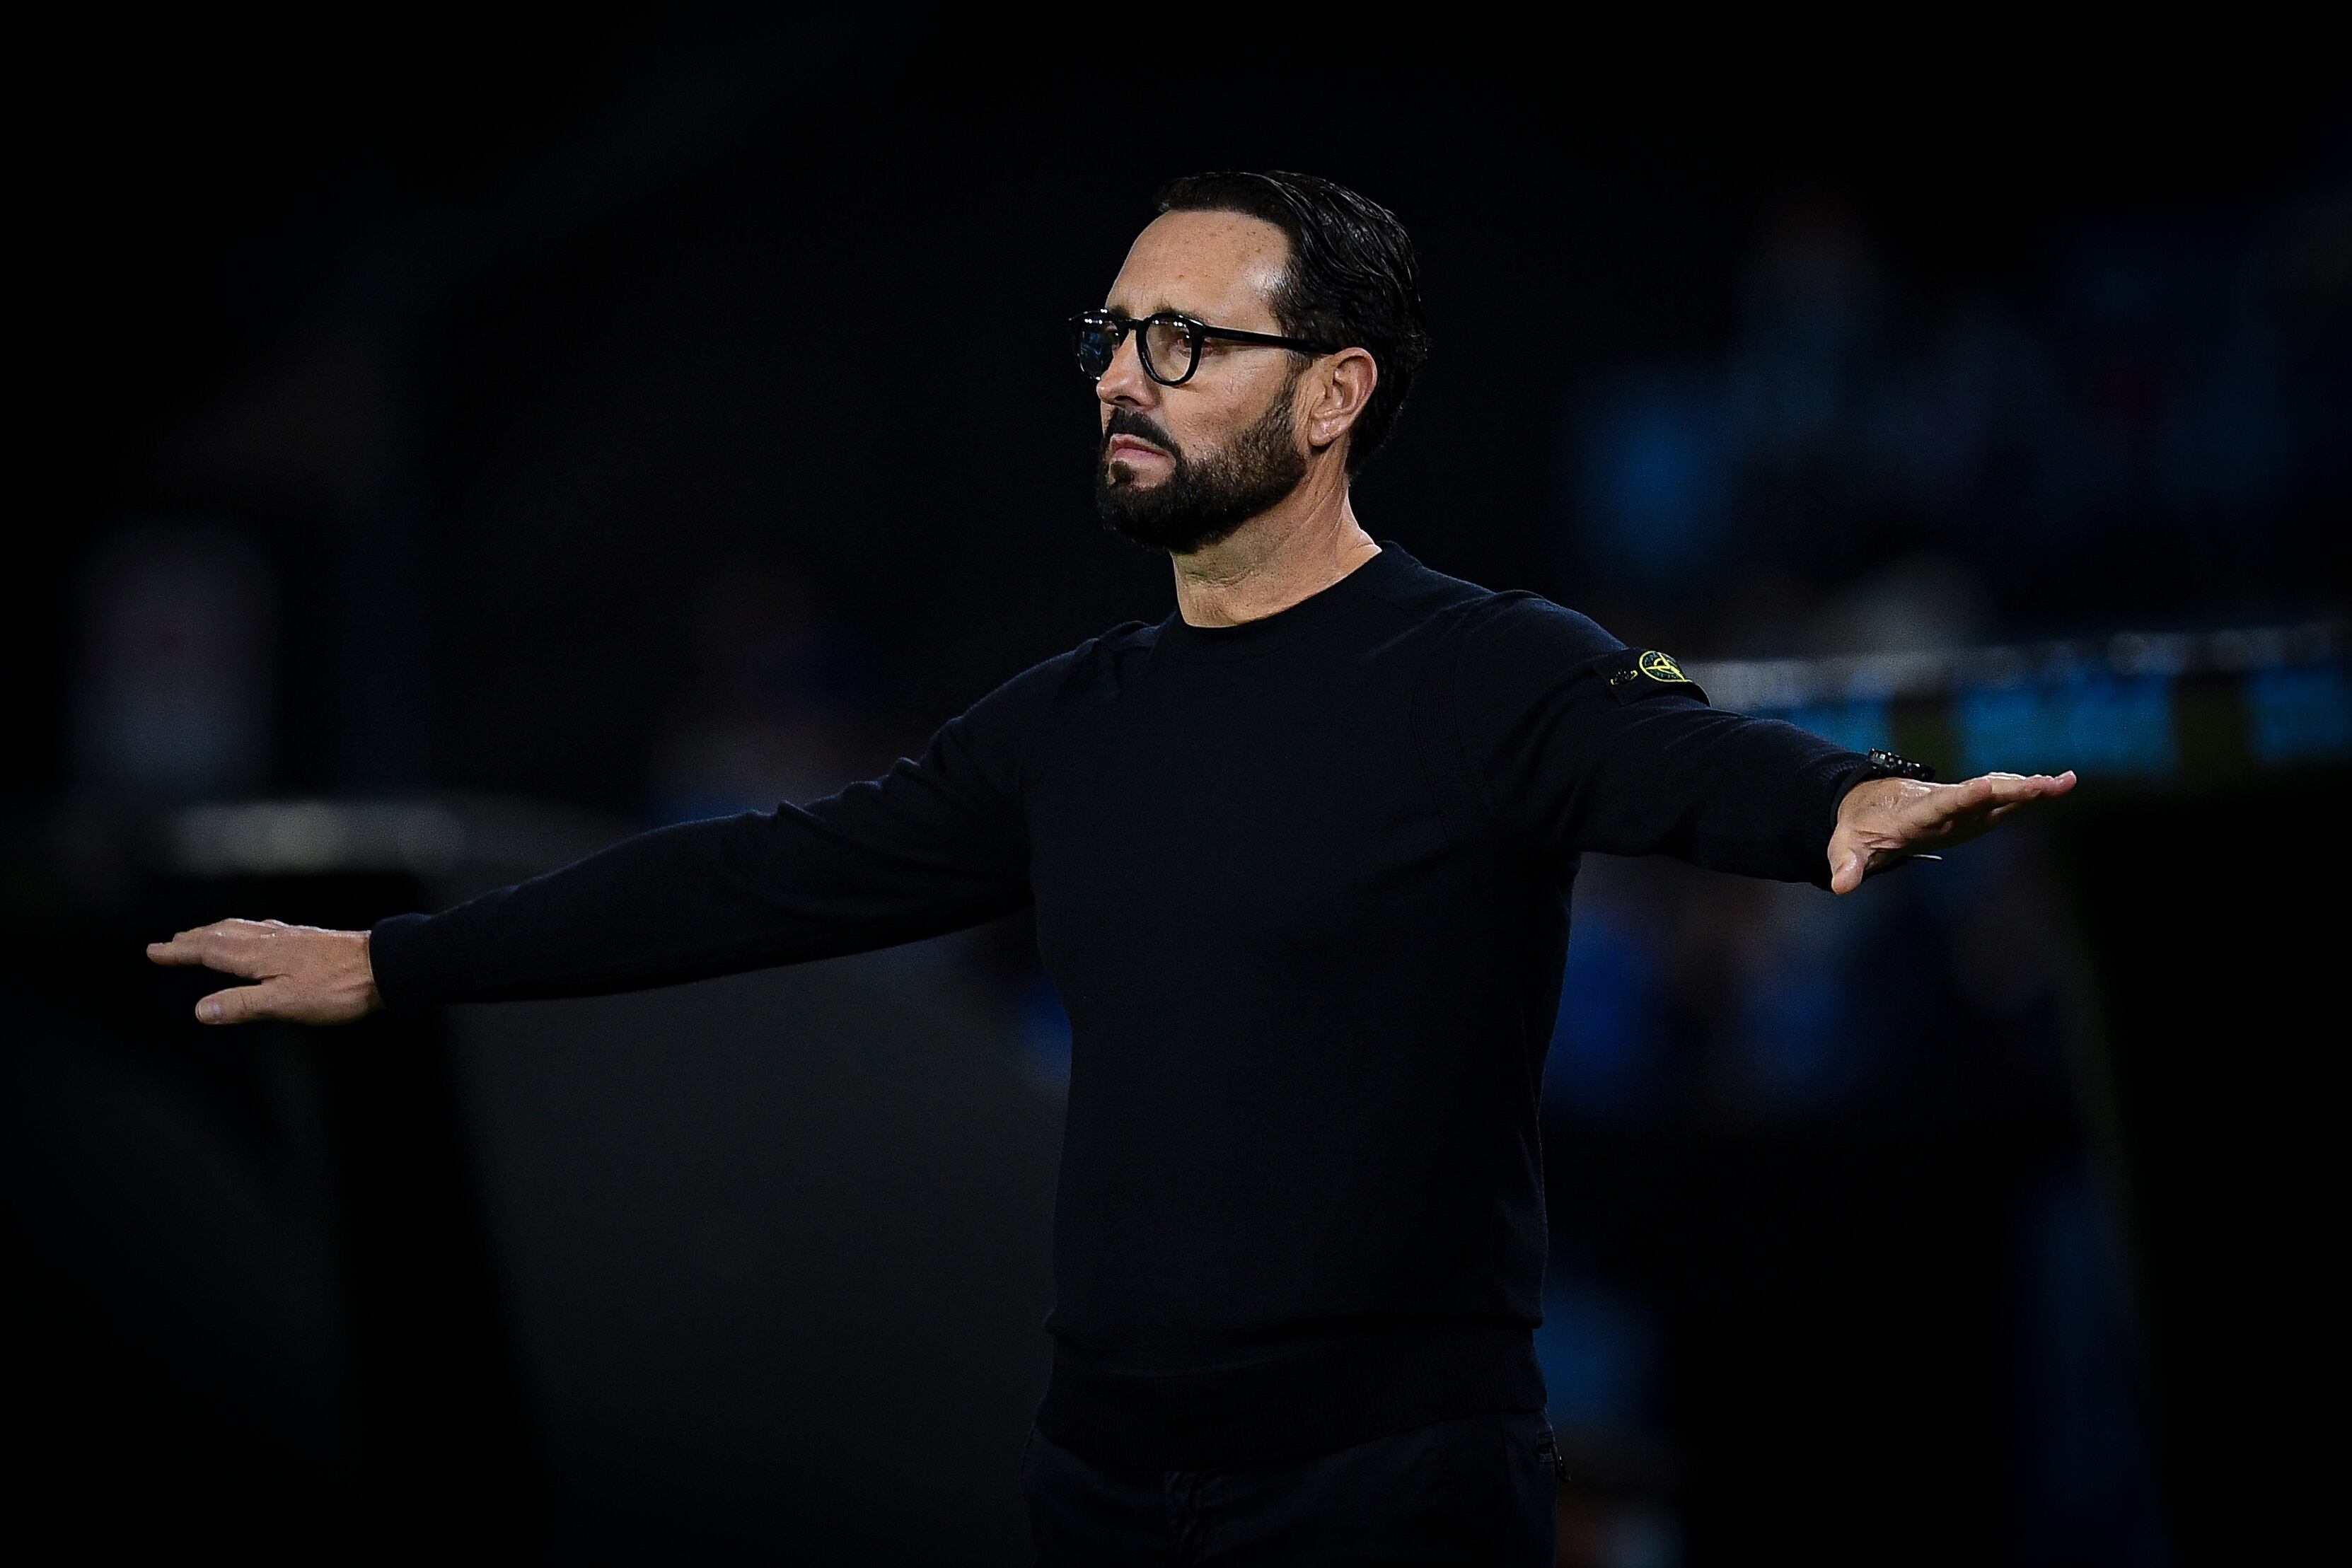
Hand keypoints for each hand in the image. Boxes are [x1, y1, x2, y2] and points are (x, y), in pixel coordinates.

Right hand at [146, 919, 381, 1024]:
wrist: (384, 966)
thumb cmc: (337, 988)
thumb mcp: (285, 1003)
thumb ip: (243, 1005)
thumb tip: (200, 1010)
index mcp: (259, 955)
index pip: (209, 951)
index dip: (180, 952)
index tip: (154, 951)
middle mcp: (270, 940)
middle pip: (222, 935)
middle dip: (193, 939)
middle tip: (169, 943)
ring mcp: (291, 936)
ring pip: (243, 929)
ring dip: (217, 932)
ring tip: (202, 935)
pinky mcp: (309, 938)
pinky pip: (265, 929)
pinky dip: (246, 930)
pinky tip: (256, 933)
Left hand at [1828, 770, 2076, 894]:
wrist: (1872, 805)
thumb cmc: (1860, 828)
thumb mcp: (1846, 847)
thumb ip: (1846, 864)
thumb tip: (1840, 886)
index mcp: (1916, 814)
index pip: (1942, 804)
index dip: (1963, 797)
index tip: (1985, 787)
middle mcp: (1944, 805)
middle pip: (1981, 795)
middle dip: (2011, 790)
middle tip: (2044, 784)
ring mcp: (1962, 806)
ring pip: (1998, 793)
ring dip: (2029, 788)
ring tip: (2064, 782)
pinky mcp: (1974, 810)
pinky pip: (2004, 797)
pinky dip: (2029, 791)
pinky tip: (2059, 785)